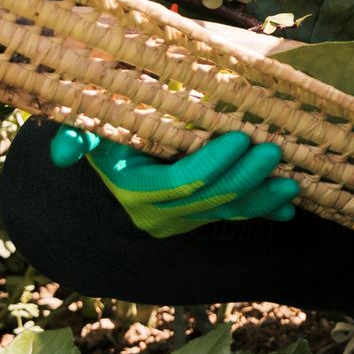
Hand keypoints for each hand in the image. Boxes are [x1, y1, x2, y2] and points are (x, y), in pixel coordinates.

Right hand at [50, 127, 297, 238]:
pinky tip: (288, 210)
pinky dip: (262, 212)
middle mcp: (160, 212)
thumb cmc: (107, 140)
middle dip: (245, 177)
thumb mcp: (90, 134)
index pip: (180, 182)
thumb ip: (77, 137)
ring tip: (291, 184)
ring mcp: (182, 219)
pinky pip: (233, 218)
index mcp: (136, 188)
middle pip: (210, 199)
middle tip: (273, 150)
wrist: (108, 173)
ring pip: (226, 212)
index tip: (239, 138)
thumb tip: (63, 153)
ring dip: (261, 199)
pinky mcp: (199, 218)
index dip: (212, 163)